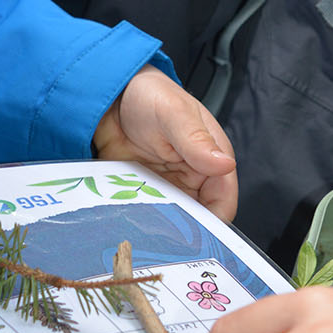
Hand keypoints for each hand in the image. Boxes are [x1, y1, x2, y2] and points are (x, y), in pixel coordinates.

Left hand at [92, 65, 236, 221]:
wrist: (109, 98)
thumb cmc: (147, 95)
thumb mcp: (173, 112)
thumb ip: (196, 139)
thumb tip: (224, 164)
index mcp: (212, 156)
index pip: (223, 200)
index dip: (214, 221)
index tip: (195, 235)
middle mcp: (195, 176)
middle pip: (200, 218)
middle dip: (186, 230)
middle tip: (165, 237)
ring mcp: (170, 187)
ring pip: (175, 221)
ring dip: (163, 228)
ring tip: (145, 227)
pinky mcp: (147, 192)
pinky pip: (150, 215)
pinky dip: (143, 220)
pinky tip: (131, 221)